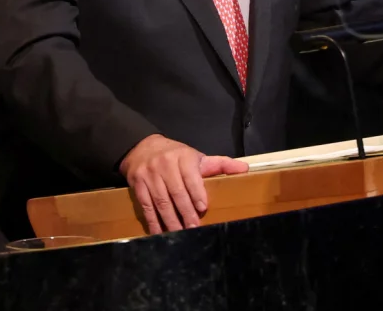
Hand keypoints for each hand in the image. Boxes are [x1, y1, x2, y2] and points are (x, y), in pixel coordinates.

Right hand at [119, 135, 248, 233]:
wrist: (142, 147)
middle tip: (193, 228)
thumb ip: (220, 164)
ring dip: (170, 220)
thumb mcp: (197, 157)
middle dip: (185, 212)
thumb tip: (244, 169)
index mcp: (183, 157)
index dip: (196, 193)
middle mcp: (165, 165)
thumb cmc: (176, 156)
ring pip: (160, 201)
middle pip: (176, 192)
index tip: (202, 208)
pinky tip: (159, 233)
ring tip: (179, 234)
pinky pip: (146, 206)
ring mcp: (149, 176)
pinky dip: (153, 221)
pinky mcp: (137, 185)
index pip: (190, 177)